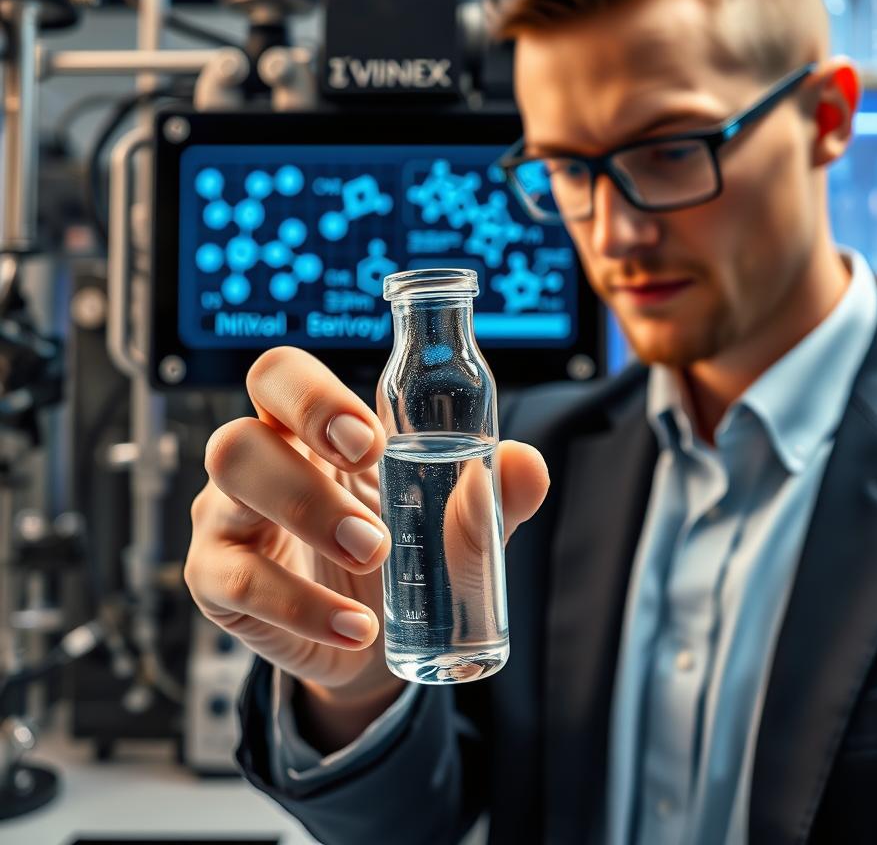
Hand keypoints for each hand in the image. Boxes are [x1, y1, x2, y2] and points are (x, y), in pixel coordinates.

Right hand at [184, 346, 549, 706]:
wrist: (368, 634)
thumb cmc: (401, 546)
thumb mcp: (450, 518)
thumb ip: (490, 492)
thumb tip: (527, 466)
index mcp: (308, 426)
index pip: (281, 376)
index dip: (313, 397)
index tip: (371, 440)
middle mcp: (258, 460)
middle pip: (237, 437)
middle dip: (305, 475)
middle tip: (374, 521)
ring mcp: (227, 519)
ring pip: (226, 495)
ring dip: (306, 524)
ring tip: (373, 557)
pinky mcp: (216, 580)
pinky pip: (237, 583)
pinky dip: (301, 608)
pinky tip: (356, 627)